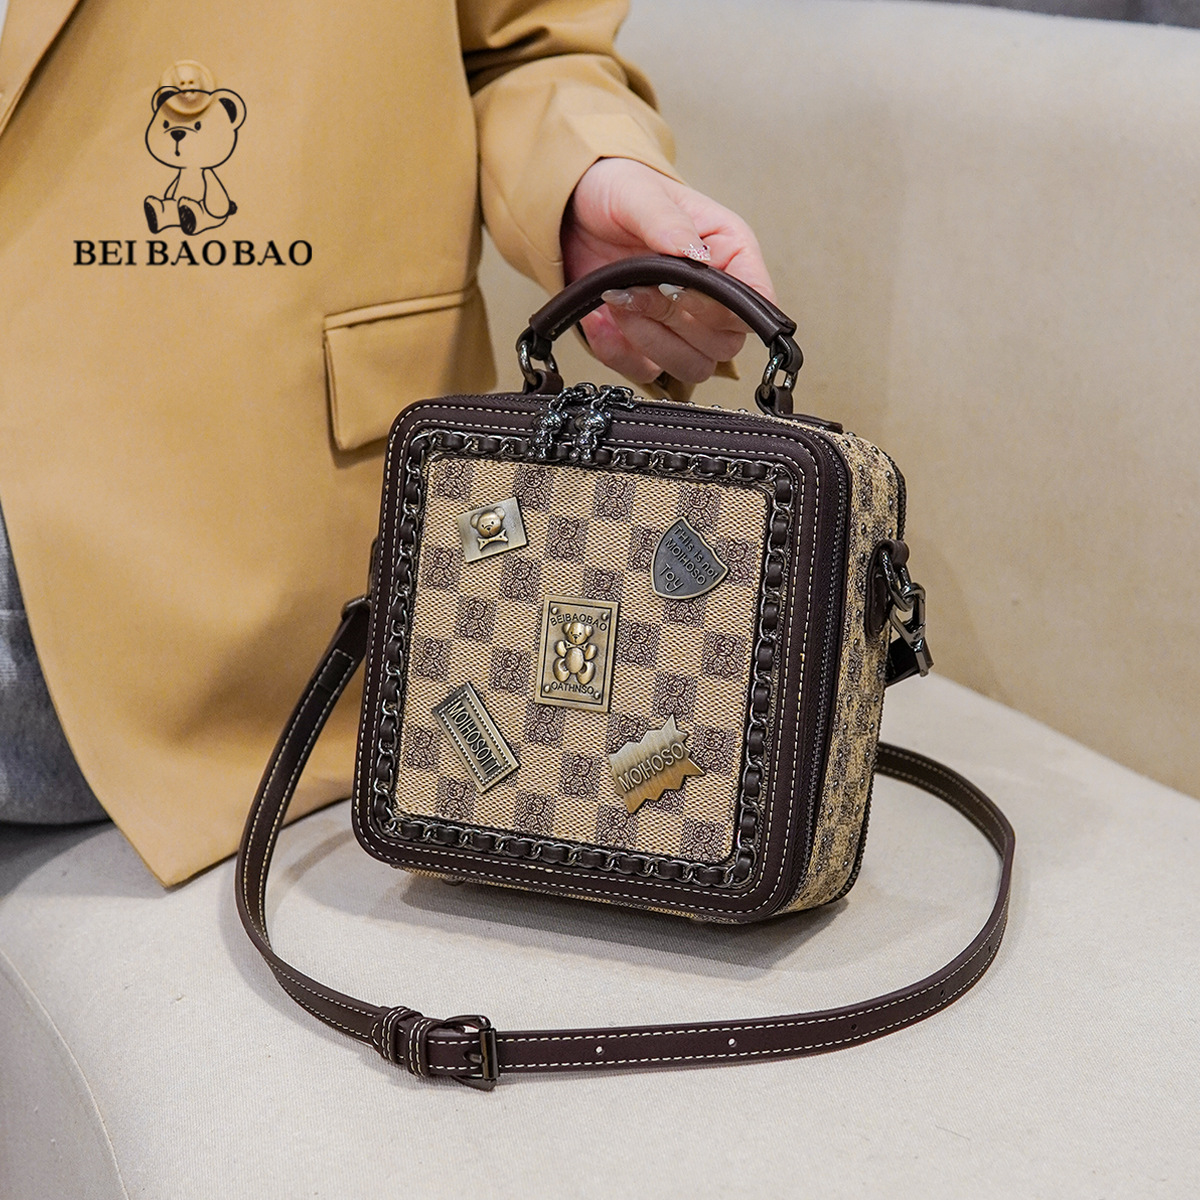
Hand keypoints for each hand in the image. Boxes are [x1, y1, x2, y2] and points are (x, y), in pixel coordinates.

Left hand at [561, 158, 775, 384]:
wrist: (574, 210)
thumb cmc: (619, 192)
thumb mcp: (640, 194)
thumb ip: (667, 222)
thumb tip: (692, 252)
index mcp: (729, 252)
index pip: (755, 301)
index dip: (726, 310)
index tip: (682, 291)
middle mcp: (713, 296)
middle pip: (724, 344)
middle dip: (675, 322)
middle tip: (635, 290)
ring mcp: (681, 327)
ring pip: (692, 367)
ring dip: (650, 342)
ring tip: (616, 300)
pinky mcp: (646, 346)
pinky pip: (645, 372)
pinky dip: (618, 353)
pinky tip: (598, 319)